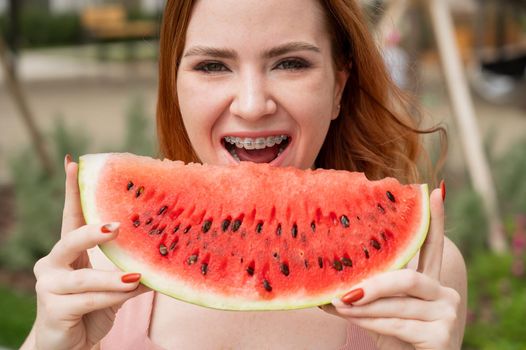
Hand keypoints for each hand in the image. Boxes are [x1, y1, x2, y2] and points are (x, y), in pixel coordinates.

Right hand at [31, 157, 147, 349]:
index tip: (75, 163)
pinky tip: (129, 289)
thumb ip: (132, 268)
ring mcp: (49, 287)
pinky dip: (110, 296)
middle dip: (93, 232)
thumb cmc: (93, 310)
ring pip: (84, 277)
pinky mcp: (53, 310)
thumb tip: (167, 255)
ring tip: (136, 275)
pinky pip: (86, 300)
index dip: (71, 190)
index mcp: (67, 252)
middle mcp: (53, 264)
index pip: (70, 216)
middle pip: (70, 239)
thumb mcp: (115, 286)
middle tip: (116, 226)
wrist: (72, 346)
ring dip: (112, 277)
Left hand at [322, 188, 461, 349]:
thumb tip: (330, 276)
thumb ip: (371, 291)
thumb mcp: (384, 310)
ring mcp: (447, 313)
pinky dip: (368, 322)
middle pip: (405, 278)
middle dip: (370, 285)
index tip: (434, 190)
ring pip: (395, 303)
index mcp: (431, 282)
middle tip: (341, 290)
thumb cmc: (394, 337)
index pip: (433, 245)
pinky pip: (396, 324)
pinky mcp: (442, 335)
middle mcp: (445, 293)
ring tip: (334, 302)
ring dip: (360, 306)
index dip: (435, 219)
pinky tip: (348, 317)